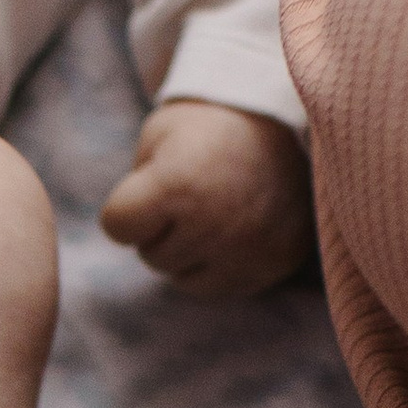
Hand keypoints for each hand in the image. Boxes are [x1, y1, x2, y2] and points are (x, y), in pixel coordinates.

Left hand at [98, 100, 313, 298]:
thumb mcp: (158, 136)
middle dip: (160, 229)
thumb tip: (130, 235)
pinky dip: (218, 264)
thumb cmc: (210, 127)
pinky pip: (219, 286)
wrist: (290, 121)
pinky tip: (233, 228)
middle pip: (150, 255)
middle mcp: (213, 224)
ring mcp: (246, 249)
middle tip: (190, 194)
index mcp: (178, 185)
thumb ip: (133, 188)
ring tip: (212, 209)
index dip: (126, 205)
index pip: (118, 226)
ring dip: (186, 251)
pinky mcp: (273, 264)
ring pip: (181, 277)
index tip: (148, 185)